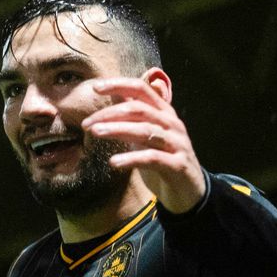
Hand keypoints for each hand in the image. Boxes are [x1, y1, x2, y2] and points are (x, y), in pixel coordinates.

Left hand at [82, 76, 205, 213]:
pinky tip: (114, 162)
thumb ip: (135, 117)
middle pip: (139, 109)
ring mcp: (177, 144)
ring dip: (118, 130)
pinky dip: (132, 158)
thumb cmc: (164, 161)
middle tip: (87, 124)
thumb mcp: (148, 136)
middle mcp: (172, 124)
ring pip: (145, 131)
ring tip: (96, 133)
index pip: (142, 90)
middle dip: (110, 114)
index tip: (96, 88)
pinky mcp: (178, 165)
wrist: (189, 191)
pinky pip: (153, 158)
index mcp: (165, 113)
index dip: (119, 85)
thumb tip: (115, 95)